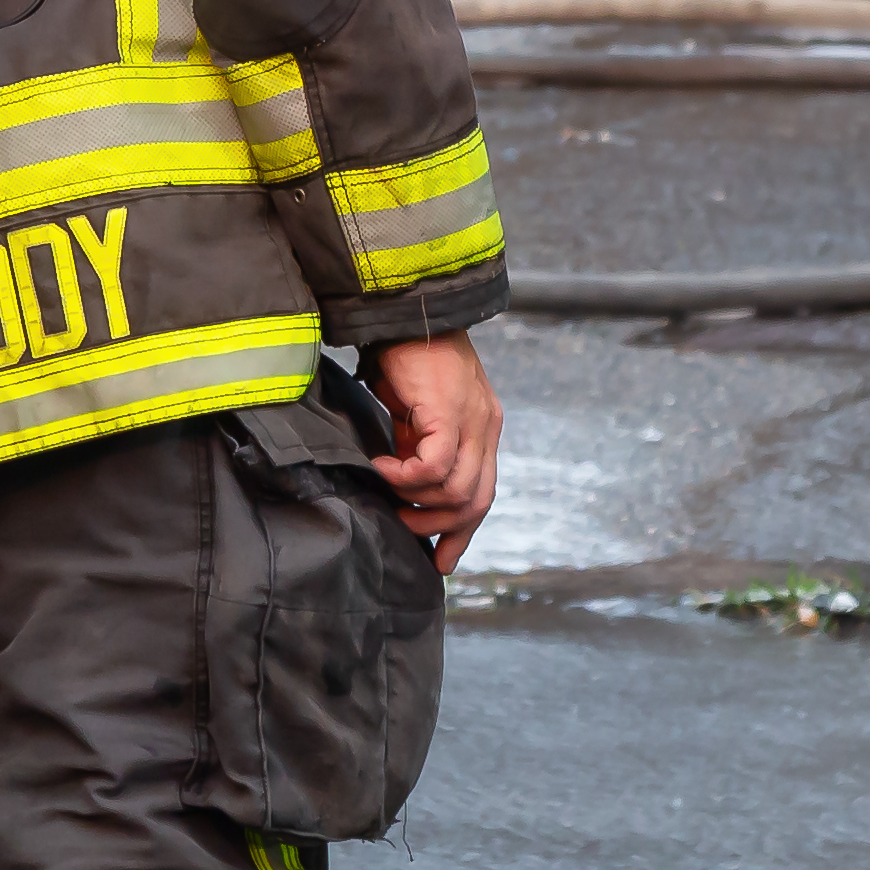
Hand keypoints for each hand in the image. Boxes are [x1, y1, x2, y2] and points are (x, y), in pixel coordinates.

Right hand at [362, 334, 502, 571]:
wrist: (404, 311)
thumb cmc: (404, 356)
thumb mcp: (417, 412)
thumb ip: (420, 446)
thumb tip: (404, 487)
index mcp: (483, 427)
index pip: (483, 493)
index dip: (463, 531)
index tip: (441, 558)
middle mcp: (486, 427)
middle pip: (478, 501)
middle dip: (442, 528)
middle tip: (405, 528)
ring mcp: (473, 420)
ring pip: (456, 490)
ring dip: (417, 500)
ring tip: (387, 489)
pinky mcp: (450, 412)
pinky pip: (434, 467)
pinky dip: (406, 477)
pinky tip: (382, 467)